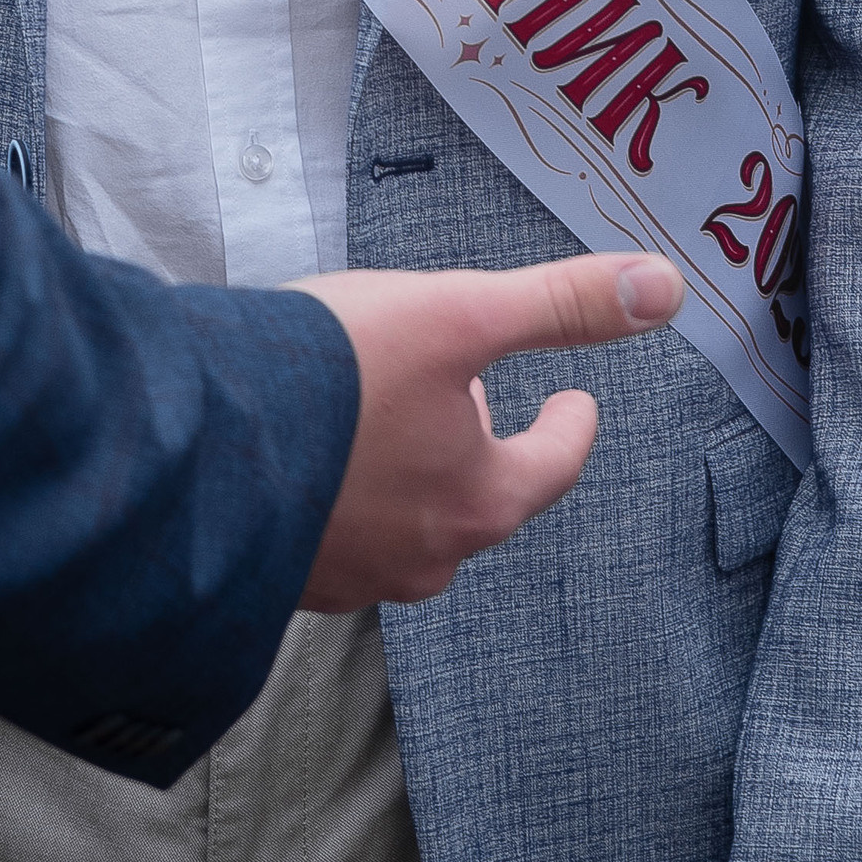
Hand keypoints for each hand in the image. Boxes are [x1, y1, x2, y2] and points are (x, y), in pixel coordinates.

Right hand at [294, 252, 680, 610]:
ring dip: (411, 474)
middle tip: (473, 394)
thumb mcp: (459, 314)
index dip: (569, 429)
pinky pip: (337, 534)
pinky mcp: (285, 573)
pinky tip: (315, 457)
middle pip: (478, 500)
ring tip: (389, 419)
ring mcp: (349, 575)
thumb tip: (667, 286)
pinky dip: (343, 495)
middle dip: (483, 447)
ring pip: (407, 523)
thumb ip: (561, 303)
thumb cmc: (335, 376)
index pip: (551, 467)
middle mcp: (422, 556)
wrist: (195, 440)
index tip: (576, 405)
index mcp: (477, 502)